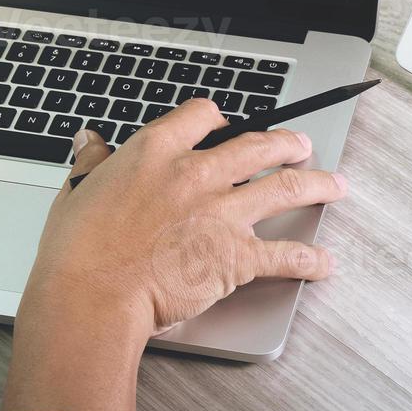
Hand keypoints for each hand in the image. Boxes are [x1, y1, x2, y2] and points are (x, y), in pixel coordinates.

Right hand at [0, 99, 346, 410]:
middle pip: (257, 144)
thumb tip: (90, 142)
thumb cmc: (78, 251)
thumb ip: (93, 164)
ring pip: (285, 187)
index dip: (216, 118)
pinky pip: (286, 255)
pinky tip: (324, 263)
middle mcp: (197, 173)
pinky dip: (310, 260)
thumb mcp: (78, 192)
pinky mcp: (237, 255)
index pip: (199, 116)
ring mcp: (223, 212)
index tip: (221, 123)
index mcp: (156, 152)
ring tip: (333, 184)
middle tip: (299, 145)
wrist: (93, 294)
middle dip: (285, 143)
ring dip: (316, 184)